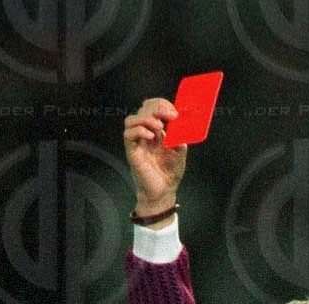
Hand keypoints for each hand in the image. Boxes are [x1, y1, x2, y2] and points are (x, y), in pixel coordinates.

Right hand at [123, 97, 185, 215]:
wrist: (163, 193)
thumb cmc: (170, 174)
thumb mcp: (180, 153)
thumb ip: (180, 139)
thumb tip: (180, 127)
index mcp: (157, 132)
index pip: (153, 108)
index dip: (162, 105)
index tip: (174, 112)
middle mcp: (146, 135)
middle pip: (142, 109)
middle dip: (157, 108)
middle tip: (170, 116)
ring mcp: (138, 143)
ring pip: (131, 120)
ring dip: (146, 118)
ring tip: (159, 126)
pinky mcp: (132, 152)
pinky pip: (128, 135)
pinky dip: (139, 131)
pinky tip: (151, 137)